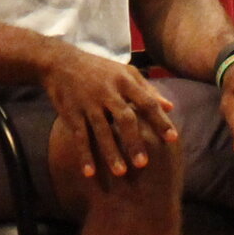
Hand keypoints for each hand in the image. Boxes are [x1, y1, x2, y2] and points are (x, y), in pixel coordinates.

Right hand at [40, 48, 178, 179]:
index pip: (146, 101)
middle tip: (143, 164)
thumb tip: (170, 107)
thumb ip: (147, 90)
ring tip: (121, 173)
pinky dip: (84, 155)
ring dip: (111, 152)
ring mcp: (88, 102)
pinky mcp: (71, 112)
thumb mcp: (124, 73)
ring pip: (101, 130)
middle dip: (134, 141)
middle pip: (124, 118)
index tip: (173, 139)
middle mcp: (107, 91)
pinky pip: (79, 136)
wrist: (60, 62)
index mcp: (124, 80)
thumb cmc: (99, 69)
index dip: (160, 120)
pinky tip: (90, 173)